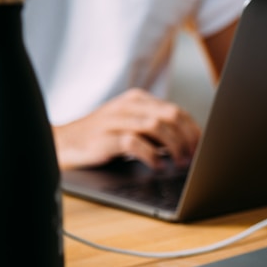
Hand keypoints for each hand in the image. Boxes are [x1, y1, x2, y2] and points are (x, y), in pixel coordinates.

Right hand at [52, 88, 200, 169]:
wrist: (65, 143)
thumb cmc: (102, 138)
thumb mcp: (130, 127)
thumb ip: (155, 132)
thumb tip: (187, 146)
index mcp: (138, 100)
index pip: (176, 110)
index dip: (193, 130)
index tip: (201, 148)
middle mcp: (129, 107)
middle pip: (171, 116)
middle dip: (188, 138)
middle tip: (192, 158)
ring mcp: (116, 121)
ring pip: (157, 127)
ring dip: (174, 148)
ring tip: (179, 164)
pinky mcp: (106, 138)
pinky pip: (135, 143)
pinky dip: (151, 156)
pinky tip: (157, 166)